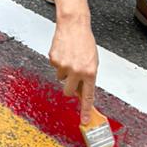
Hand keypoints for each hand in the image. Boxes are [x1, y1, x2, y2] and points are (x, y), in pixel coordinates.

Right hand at [49, 0, 96, 122]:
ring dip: (65, 71)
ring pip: (61, 78)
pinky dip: (59, 62)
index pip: (87, 96)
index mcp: (90, 72)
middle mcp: (76, 71)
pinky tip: (64, 52)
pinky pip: (55, 67)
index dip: (85, 110)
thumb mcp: (93, 61)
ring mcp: (64, 66)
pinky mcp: (53, 60)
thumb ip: (88, 77)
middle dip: (70, 88)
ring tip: (70, 57)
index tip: (84, 121)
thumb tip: (81, 91)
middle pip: (69, 91)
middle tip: (72, 78)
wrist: (73, 25)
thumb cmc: (85, 42)